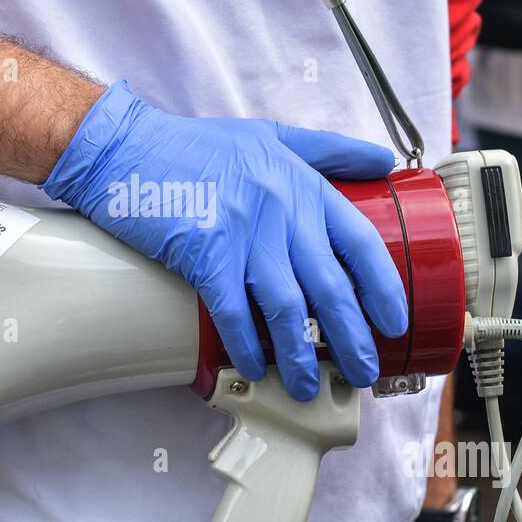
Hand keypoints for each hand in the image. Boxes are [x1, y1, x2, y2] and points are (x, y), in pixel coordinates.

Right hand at [42, 81, 407, 399]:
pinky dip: (246, 344)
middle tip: (362, 372)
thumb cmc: (197, 146)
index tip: (394, 321)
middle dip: (351, 338)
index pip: (360, 241)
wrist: (127, 148)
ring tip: (306, 386)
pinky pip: (234, 312)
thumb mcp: (273, 135)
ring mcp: (243, 233)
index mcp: (303, 184)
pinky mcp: (204, 254)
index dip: (382, 287)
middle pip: (330, 286)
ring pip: (287, 308)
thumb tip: (382, 159)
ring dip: (300, 354)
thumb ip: (330, 150)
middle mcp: (281, 209)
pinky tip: (254, 366)